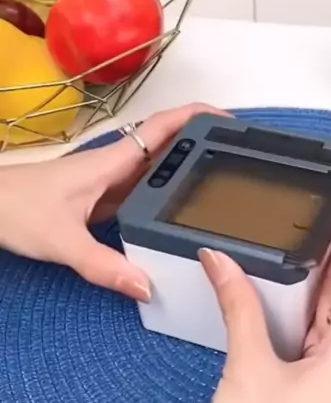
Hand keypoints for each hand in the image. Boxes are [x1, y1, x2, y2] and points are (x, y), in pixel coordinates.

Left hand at [0, 103, 226, 301]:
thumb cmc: (15, 209)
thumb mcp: (62, 241)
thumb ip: (103, 266)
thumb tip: (147, 286)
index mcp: (111, 164)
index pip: (163, 128)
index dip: (197, 117)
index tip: (229, 121)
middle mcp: (112, 168)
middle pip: (166, 147)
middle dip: (201, 145)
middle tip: (236, 159)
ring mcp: (105, 182)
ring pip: (153, 170)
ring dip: (182, 171)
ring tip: (216, 185)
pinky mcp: (96, 199)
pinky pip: (138, 193)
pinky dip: (159, 197)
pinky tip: (172, 215)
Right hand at [200, 195, 330, 402]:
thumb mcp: (248, 366)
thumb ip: (237, 307)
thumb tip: (220, 260)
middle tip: (318, 213)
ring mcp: (330, 381)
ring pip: (327, 317)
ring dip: (313, 281)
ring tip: (301, 240)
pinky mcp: (310, 391)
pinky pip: (311, 338)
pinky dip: (297, 310)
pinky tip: (280, 293)